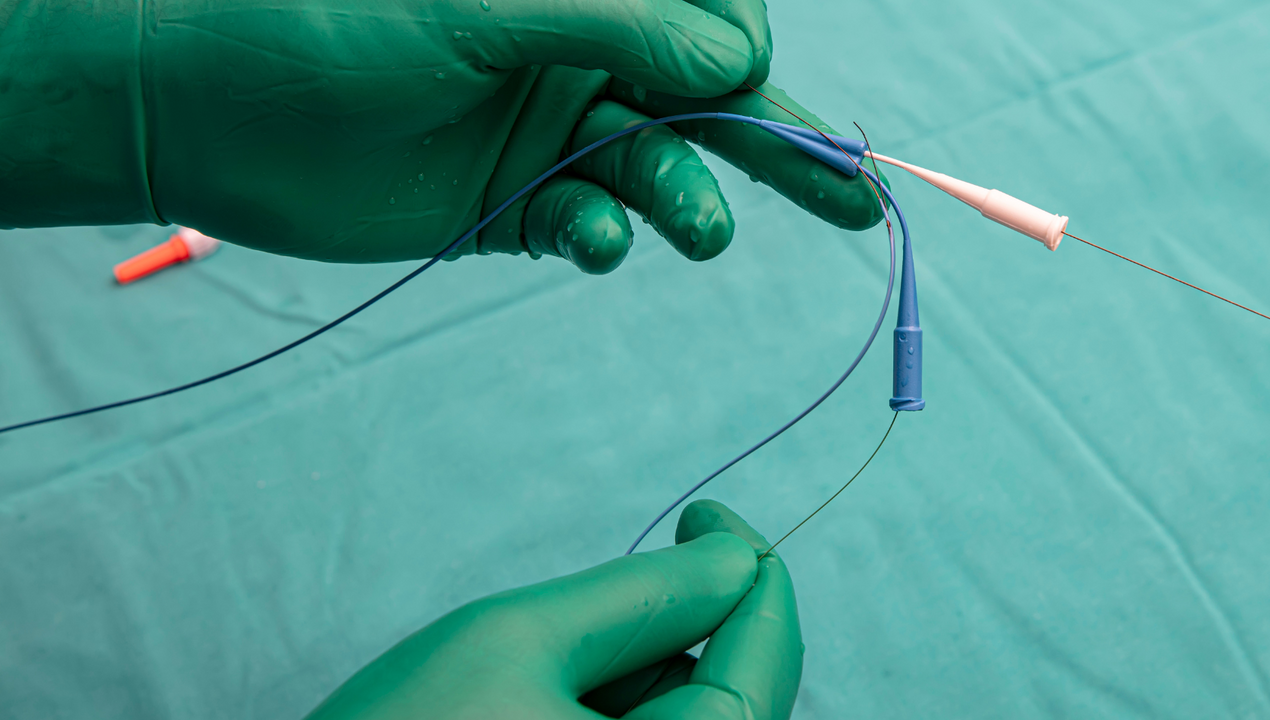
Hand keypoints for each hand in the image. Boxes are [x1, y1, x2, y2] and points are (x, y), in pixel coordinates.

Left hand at [0, 0, 882, 271]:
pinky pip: (592, 225)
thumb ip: (619, 20)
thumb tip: (736, 58)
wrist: (208, 111)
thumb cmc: (333, 24)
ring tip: (699, 233)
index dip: (733, 48)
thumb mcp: (483, 5)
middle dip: (783, 145)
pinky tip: (586, 239)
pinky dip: (603, 237)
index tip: (726, 75)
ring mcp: (553, 132)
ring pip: (661, 171)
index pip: (709, 18)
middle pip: (710, 101)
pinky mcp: (516, 207)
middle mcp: (582, 55)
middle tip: (859, 194)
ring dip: (689, 202)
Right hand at [304, 500, 801, 719]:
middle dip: (670, 635)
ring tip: (521, 687)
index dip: (752, 575)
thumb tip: (730, 560)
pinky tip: (529, 711)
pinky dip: (608, 716)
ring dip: (631, 680)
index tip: (709, 520)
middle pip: (727, 699)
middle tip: (572, 621)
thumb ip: (642, 596)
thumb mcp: (515, 643)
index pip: (764, 665)